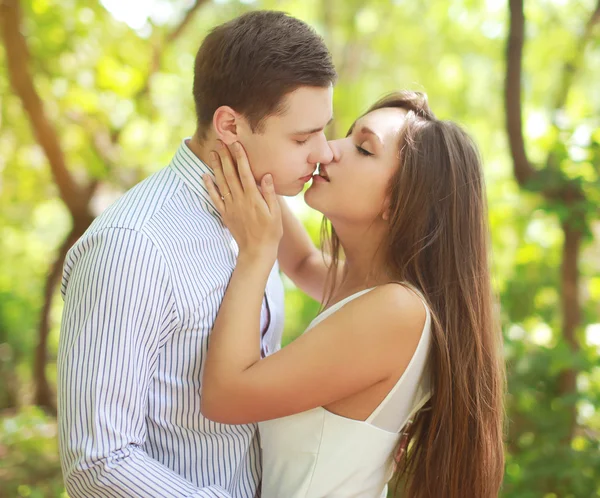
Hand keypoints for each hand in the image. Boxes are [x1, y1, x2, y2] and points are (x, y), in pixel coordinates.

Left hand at [204, 141, 281, 262]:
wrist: (256, 251)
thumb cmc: (271, 232)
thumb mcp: (276, 213)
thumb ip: (269, 193)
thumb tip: (266, 175)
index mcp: (253, 198)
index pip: (245, 173)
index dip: (240, 157)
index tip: (236, 144)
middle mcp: (240, 200)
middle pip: (230, 174)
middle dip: (225, 157)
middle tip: (220, 142)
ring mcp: (230, 207)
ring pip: (221, 183)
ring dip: (216, 167)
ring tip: (212, 153)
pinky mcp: (225, 214)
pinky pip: (214, 198)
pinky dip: (209, 186)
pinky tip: (205, 176)